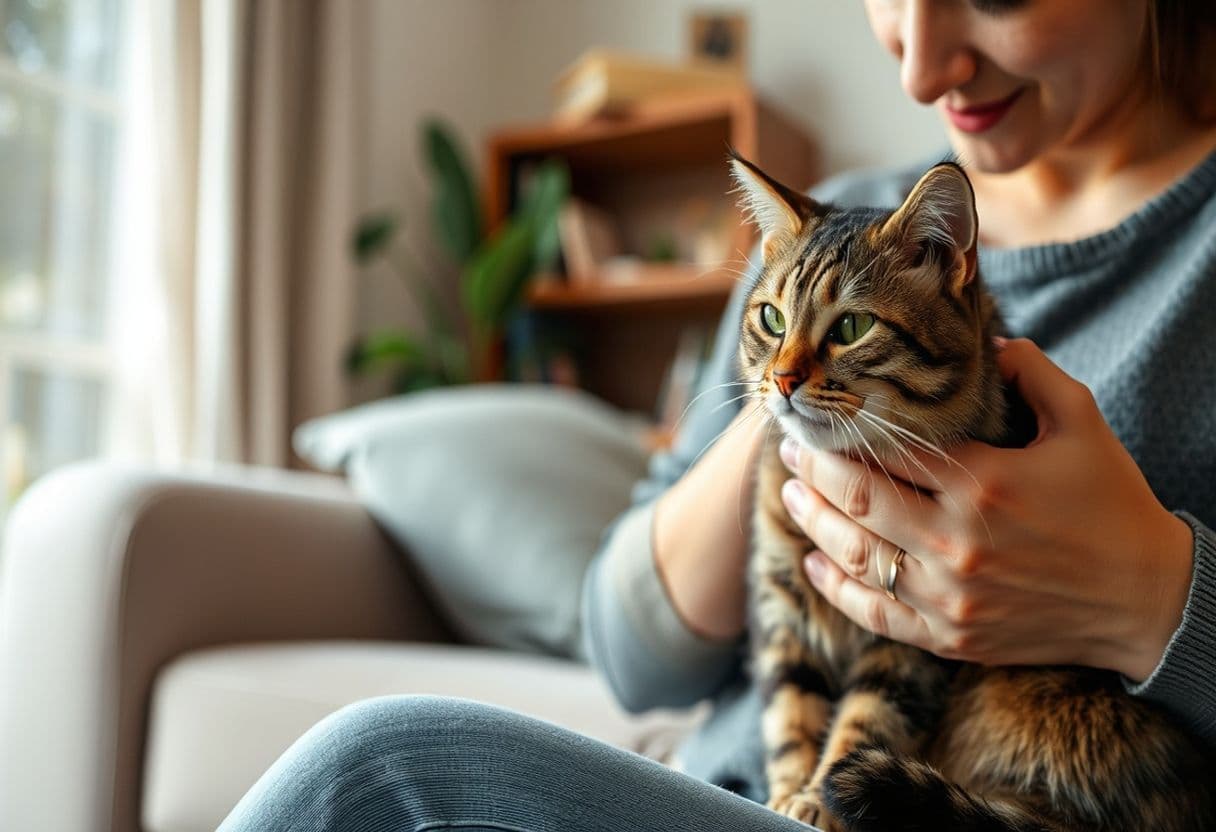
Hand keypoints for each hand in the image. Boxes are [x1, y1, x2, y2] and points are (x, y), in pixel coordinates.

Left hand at [779, 338, 1193, 681]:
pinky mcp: (951, 637)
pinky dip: (838, 588)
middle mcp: (956, 542)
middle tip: (791, 448)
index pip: (889, 450)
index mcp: (984, 483)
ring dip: (813, 522)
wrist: (1149, 601)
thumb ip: (1032, 374)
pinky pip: (876, 614)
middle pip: (857, 499)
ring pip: (855, 556)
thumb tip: (986, 341)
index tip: (819, 414)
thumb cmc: (1114, 505)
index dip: (843, 431)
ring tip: (791, 494)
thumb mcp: (1083, 424)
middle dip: (814, 469)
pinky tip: (814, 563)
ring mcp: (950, 597)